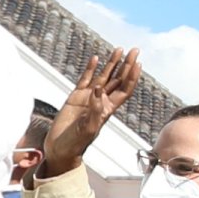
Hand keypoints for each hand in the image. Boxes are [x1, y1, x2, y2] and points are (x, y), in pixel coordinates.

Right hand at [37, 48, 141, 178]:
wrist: (60, 147)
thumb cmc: (76, 143)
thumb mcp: (89, 128)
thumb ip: (95, 110)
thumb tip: (98, 90)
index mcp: (108, 109)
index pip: (125, 89)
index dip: (132, 77)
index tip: (138, 64)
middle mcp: (101, 100)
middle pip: (118, 79)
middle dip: (126, 65)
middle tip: (134, 50)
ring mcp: (88, 97)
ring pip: (103, 76)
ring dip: (111, 63)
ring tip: (118, 50)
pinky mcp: (75, 96)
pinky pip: (84, 79)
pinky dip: (90, 68)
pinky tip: (96, 58)